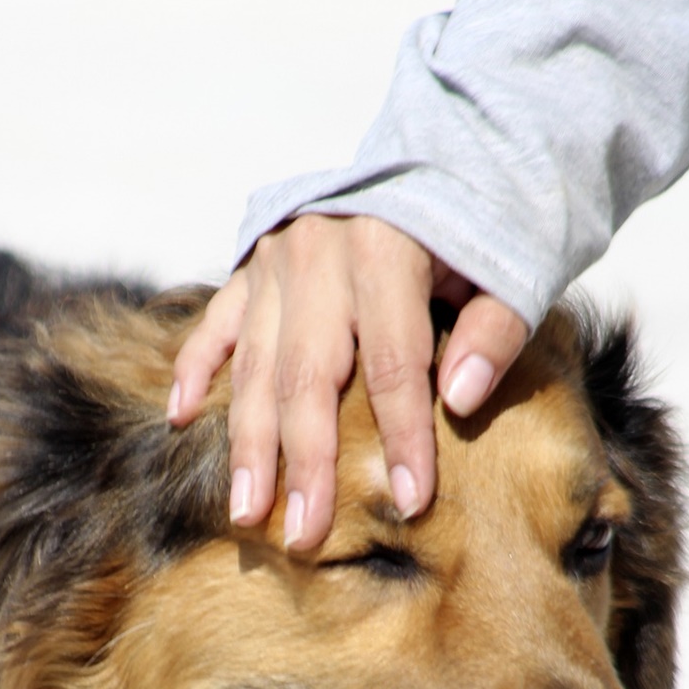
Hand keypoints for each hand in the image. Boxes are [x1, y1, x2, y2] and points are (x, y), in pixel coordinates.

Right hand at [169, 215, 528, 547]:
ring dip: (247, 444)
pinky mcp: (249, 263)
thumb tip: (459, 401)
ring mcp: (274, 260)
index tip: (409, 502)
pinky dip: (194, 370)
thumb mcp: (508, 268)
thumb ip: (492, 331)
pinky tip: (180, 421)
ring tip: (245, 513)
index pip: (392, 364)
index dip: (403, 437)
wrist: (439, 152)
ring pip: (254, 366)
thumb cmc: (480, 228)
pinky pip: (214, 324)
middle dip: (305, 464)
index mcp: (386, 250)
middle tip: (302, 536)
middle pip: (308, 378)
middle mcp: (319, 253)